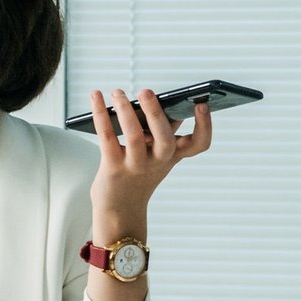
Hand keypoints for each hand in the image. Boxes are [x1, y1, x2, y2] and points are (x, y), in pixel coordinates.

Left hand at [86, 88, 211, 230]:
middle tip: (146, 91)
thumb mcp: (156, 155)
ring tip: (117, 92)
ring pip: (134, 136)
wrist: (120, 209)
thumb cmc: (138, 174)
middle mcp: (158, 162)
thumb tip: (153, 99)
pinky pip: (107, 137)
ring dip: (124, 110)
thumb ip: (159, 131)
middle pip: (165, 139)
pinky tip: (96, 96)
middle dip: (156, 113)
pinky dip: (100, 114)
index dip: (205, 125)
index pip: (199, 144)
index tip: (202, 104)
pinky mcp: (113, 168)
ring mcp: (136, 166)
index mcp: (173, 155)